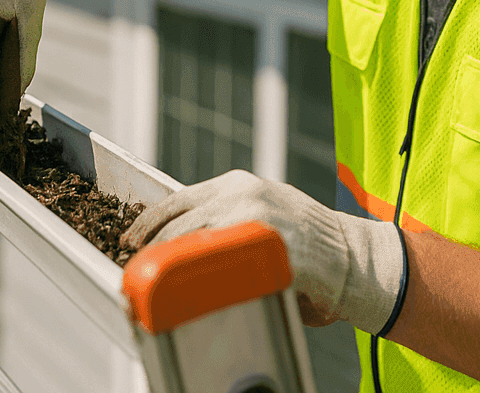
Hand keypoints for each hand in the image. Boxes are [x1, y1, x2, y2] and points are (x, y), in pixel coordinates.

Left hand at [122, 170, 405, 332]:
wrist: (351, 256)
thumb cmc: (305, 241)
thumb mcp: (261, 211)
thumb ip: (226, 216)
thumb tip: (181, 237)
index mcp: (237, 185)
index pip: (177, 198)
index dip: (148, 221)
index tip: (128, 239)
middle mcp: (242, 195)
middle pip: (178, 223)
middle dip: (151, 249)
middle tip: (135, 269)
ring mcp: (254, 220)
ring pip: (192, 244)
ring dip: (168, 267)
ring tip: (153, 286)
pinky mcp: (266, 249)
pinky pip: (220, 267)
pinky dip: (198, 282)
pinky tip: (187, 295)